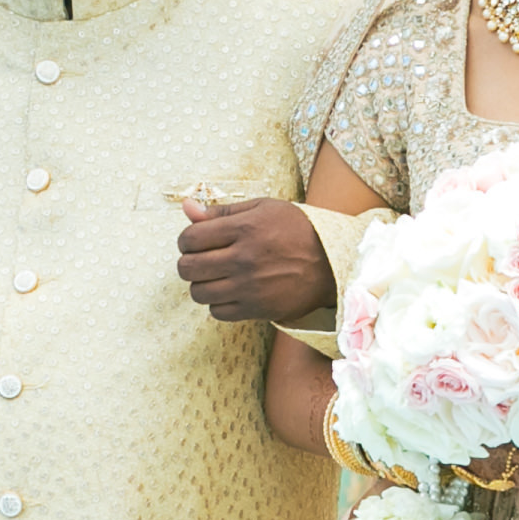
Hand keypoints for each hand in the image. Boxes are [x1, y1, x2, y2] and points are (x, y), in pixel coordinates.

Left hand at [175, 196, 332, 324]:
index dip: (186, 240)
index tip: (195, 241)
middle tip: (200, 259)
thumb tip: (186, 207)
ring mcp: (250, 287)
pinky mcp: (258, 309)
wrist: (332, 264)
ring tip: (215, 276)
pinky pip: (217, 312)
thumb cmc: (297, 230)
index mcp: (245, 228)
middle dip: (188, 262)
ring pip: (199, 293)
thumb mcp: (263, 209)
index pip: (190, 238)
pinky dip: (217, 303)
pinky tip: (229, 291)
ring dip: (201, 284)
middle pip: (188, 267)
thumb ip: (222, 210)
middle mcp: (245, 259)